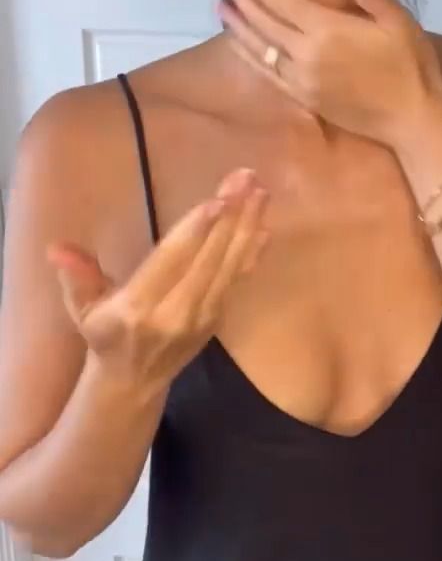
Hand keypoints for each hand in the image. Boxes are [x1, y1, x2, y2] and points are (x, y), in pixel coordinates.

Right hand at [45, 169, 268, 398]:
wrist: (133, 382)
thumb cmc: (105, 335)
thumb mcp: (82, 309)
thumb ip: (77, 277)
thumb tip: (57, 249)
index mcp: (138, 309)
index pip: (170, 264)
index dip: (194, 233)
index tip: (216, 201)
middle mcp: (176, 313)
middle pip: (208, 260)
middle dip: (230, 218)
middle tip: (245, 179)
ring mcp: (202, 317)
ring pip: (229, 267)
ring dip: (247, 226)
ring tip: (260, 191)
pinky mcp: (218, 317)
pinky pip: (239, 280)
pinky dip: (253, 252)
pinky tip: (264, 225)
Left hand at [217, 0, 441, 147]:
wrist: (412, 118)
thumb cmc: (410, 66)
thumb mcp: (398, 21)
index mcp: (327, 30)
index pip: (281, 0)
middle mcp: (306, 54)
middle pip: (263, 22)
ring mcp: (301, 79)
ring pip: (259, 48)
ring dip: (237, 25)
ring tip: (220, 5)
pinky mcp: (303, 98)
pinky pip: (266, 74)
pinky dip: (248, 55)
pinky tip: (237, 44)